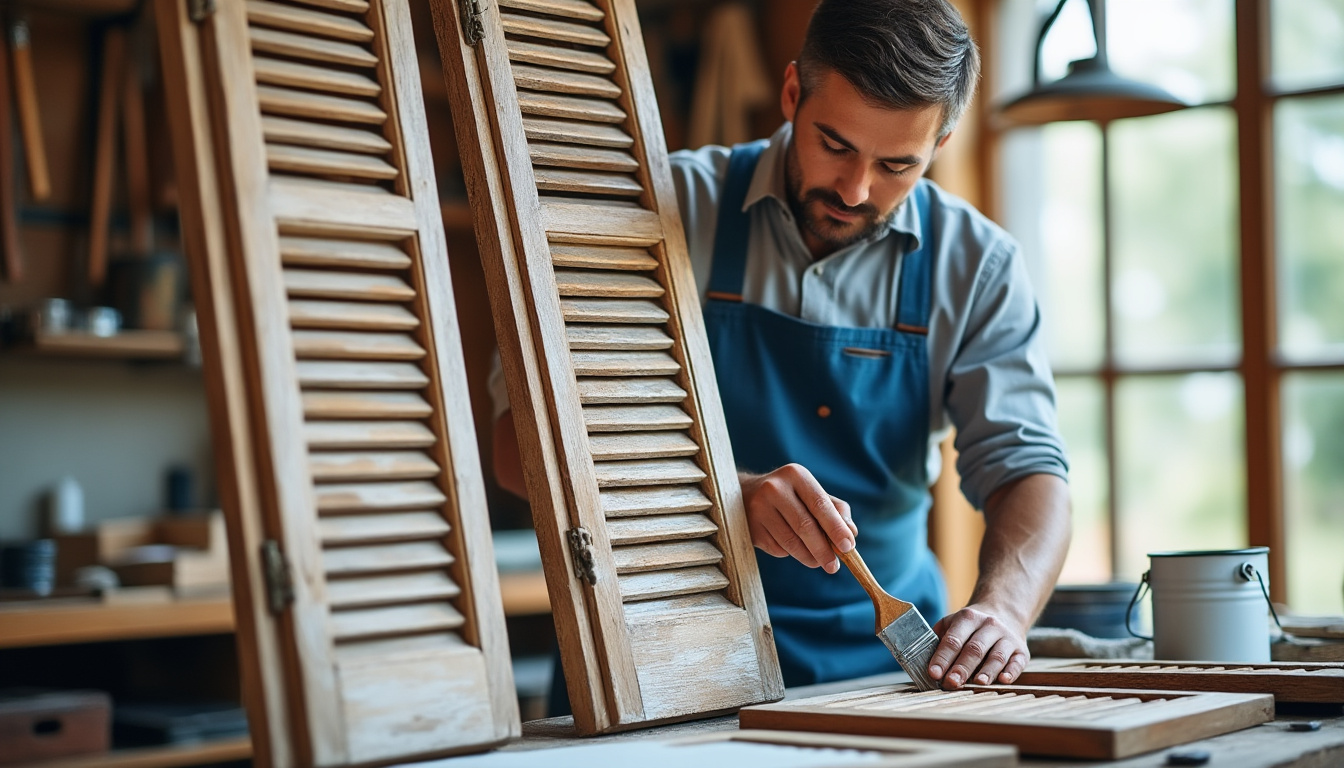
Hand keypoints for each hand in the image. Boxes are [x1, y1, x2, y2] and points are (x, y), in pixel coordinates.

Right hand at [739, 464, 857, 573]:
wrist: (746, 495)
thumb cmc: (790, 496)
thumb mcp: (812, 494)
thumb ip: (835, 510)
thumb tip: (851, 533)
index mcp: (796, 475)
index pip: (820, 504)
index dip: (835, 527)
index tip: (848, 546)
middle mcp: (774, 488)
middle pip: (804, 526)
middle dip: (823, 549)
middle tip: (833, 566)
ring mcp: (759, 508)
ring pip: (790, 542)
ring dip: (808, 557)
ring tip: (817, 562)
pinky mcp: (750, 527)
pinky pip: (776, 548)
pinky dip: (789, 553)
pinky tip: (790, 547)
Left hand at [928, 604, 1028, 688]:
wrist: (1004, 613)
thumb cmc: (970, 626)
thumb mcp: (952, 623)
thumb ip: (938, 639)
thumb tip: (920, 661)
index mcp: (968, 618)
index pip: (953, 639)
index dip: (942, 657)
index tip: (934, 673)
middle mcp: (989, 625)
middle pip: (974, 649)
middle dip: (962, 667)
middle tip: (951, 683)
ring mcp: (1007, 638)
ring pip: (997, 655)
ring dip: (987, 670)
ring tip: (978, 683)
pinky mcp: (1021, 651)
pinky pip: (1017, 662)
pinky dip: (1012, 671)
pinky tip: (1004, 680)